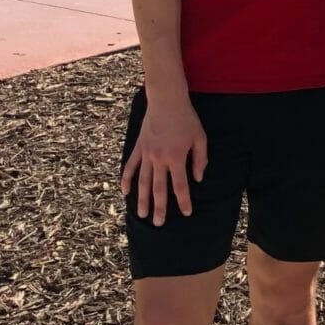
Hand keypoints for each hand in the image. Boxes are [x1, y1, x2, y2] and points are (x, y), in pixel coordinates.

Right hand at [121, 94, 207, 225]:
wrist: (167, 100)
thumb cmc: (186, 118)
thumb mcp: (200, 138)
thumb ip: (200, 159)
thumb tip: (198, 179)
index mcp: (176, 158)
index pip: (180, 186)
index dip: (183, 201)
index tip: (186, 213)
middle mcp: (159, 159)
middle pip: (159, 189)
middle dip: (159, 208)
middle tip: (158, 224)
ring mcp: (147, 154)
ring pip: (143, 182)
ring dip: (142, 200)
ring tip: (141, 215)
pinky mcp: (139, 147)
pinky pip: (131, 166)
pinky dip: (127, 179)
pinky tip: (125, 191)